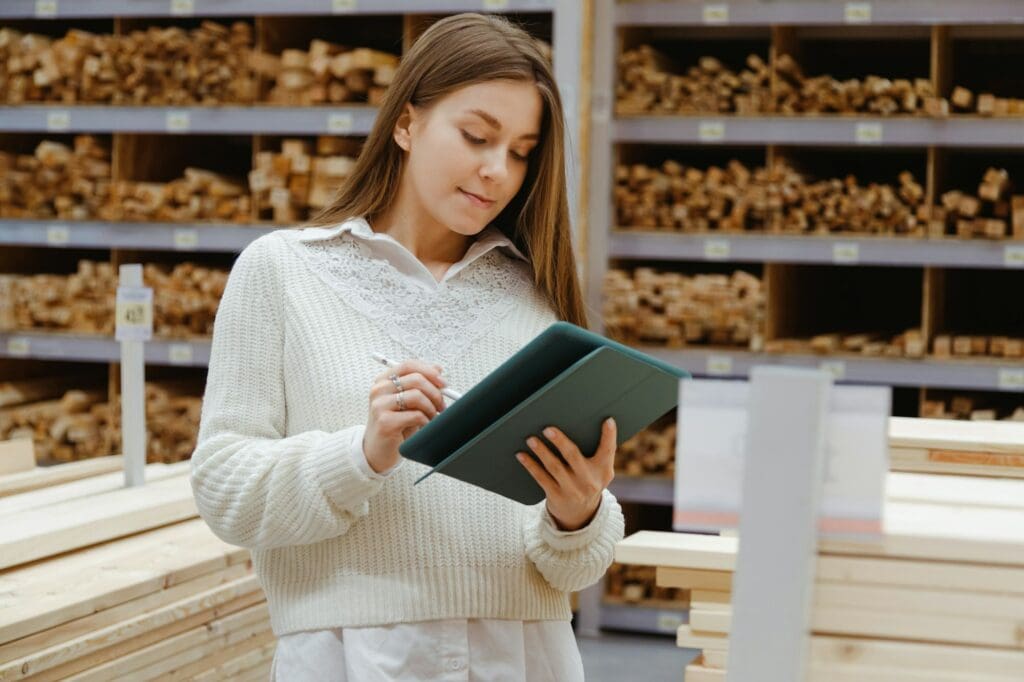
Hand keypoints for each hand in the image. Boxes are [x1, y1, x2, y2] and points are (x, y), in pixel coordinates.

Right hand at [364, 359, 446, 473]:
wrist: (377, 451)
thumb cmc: (395, 425)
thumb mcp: (408, 402)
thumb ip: (420, 384)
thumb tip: (438, 368)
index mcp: (384, 381)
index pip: (409, 365)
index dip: (430, 372)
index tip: (443, 383)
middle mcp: (379, 390)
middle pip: (416, 379)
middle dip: (435, 392)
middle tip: (441, 405)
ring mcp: (380, 405)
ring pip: (417, 396)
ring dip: (431, 408)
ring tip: (432, 417)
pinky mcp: (385, 422)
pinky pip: (416, 415)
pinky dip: (426, 421)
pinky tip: (424, 426)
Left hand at [516, 418, 616, 530]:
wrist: (581, 514)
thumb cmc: (589, 481)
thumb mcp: (601, 471)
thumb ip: (601, 452)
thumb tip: (598, 423)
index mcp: (603, 470)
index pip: (609, 450)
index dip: (610, 435)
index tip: (608, 421)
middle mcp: (589, 481)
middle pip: (573, 457)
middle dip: (560, 442)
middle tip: (548, 429)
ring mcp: (572, 490)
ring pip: (554, 467)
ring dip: (541, 452)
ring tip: (531, 439)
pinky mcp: (556, 496)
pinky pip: (541, 478)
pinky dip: (530, 465)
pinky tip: (521, 455)